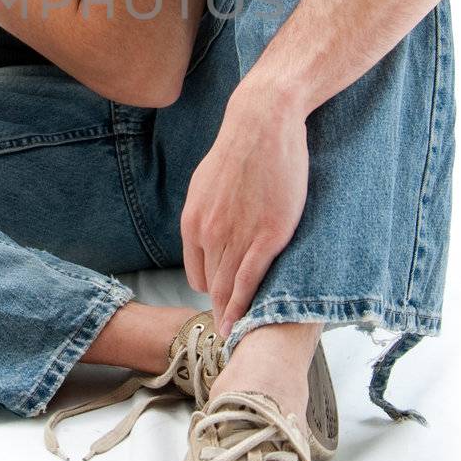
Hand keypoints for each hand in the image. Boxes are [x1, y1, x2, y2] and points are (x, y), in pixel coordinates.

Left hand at [179, 83, 309, 335]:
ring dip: (232, 314)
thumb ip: (206, 214)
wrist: (262, 125)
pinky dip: (246, 305)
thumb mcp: (206, 185)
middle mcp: (209, 233)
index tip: (219, 306)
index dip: (210, 292)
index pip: (196, 273)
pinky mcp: (268, 236)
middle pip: (212, 286)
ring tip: (238, 335)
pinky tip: (246, 322)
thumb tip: (209, 233)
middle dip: (220, 310)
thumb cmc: (239, 150)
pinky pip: (250, 281)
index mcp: (192, 222)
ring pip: (229, 288)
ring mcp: (238, 236)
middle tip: (228, 334)